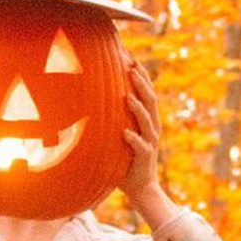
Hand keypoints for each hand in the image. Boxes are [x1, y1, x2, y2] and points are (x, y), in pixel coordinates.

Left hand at [120, 58, 179, 228]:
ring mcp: (149, 141)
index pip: (145, 90)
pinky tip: (124, 133)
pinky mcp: (145, 158)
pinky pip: (140, 147)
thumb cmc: (125, 158)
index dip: (140, 72)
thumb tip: (88, 97)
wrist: (141, 187)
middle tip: (130, 64)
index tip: (129, 54)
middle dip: (141, 81)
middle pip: (150, 99)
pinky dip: (133, 139)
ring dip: (138, 107)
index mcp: (147, 119)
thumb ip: (111, 117)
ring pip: (148, 120)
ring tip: (128, 94)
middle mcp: (151, 127)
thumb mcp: (119, 133)